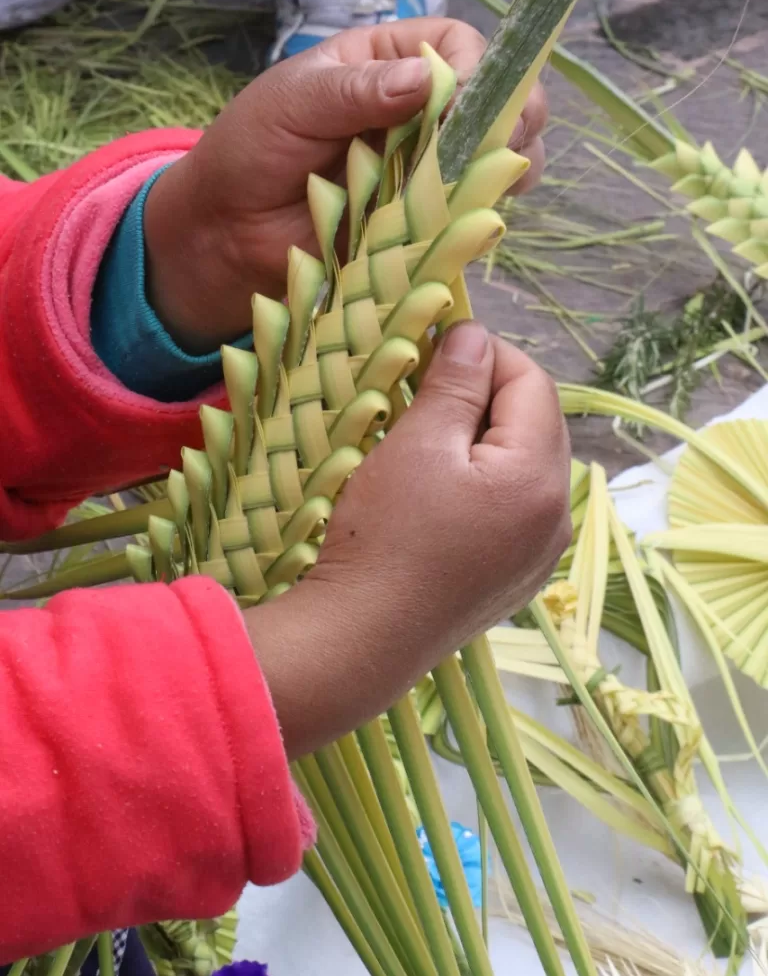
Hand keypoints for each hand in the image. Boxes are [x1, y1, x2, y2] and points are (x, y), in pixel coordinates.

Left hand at [143, 18, 547, 352]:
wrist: (225, 231)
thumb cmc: (250, 151)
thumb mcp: (293, 102)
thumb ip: (356, 90)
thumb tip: (426, 79)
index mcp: (386, 61)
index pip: (459, 46)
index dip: (477, 70)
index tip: (466, 103)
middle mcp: (417, 109)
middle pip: (495, 100)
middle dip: (512, 117)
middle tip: (502, 145)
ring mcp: (425, 166)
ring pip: (496, 156)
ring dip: (508, 166)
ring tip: (498, 181)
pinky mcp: (423, 219)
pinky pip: (469, 212)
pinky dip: (481, 214)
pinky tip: (475, 217)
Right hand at [246, 324, 570, 759]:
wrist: (362, 640)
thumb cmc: (385, 535)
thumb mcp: (417, 444)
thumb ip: (456, 382)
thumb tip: (475, 335)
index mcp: (540, 478)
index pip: (534, 383)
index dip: (487, 355)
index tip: (436, 350)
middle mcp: (556, 517)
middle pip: (537, 425)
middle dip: (488, 398)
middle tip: (428, 394)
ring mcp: (539, 554)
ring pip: (525, 467)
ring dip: (485, 440)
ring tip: (430, 441)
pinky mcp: (515, 579)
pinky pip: (514, 509)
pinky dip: (485, 484)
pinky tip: (440, 494)